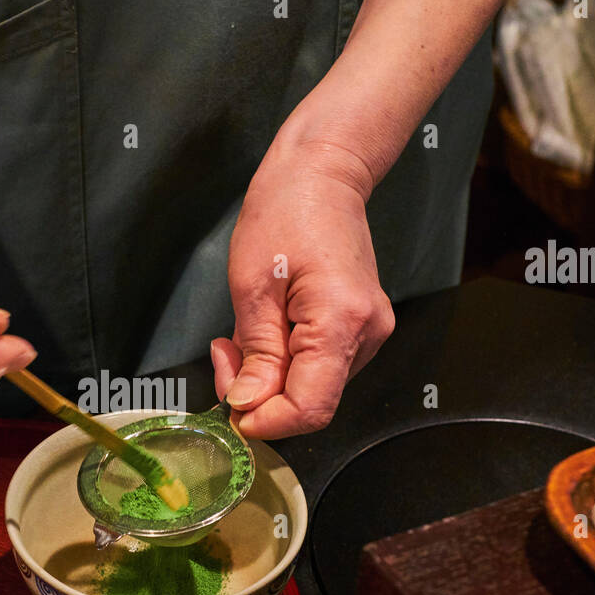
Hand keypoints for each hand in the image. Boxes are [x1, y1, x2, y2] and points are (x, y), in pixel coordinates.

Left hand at [212, 137, 394, 438]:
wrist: (323, 174)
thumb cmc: (285, 213)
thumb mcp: (252, 286)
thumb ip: (256, 353)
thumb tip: (247, 406)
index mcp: (342, 322)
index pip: (309, 409)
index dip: (266, 421)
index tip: (229, 405)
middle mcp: (367, 335)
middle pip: (311, 402)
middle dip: (260, 394)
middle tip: (224, 355)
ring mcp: (369, 333)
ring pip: (313, 387)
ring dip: (269, 377)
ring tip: (242, 336)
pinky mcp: (361, 329)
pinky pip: (319, 367)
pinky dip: (285, 362)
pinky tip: (266, 332)